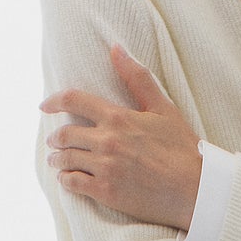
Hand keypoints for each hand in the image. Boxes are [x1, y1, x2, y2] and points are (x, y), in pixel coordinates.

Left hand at [40, 44, 203, 230]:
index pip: (74, 100)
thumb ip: (137, 78)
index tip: (44, 106)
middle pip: (65, 134)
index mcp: (118, 117)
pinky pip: (72, 183)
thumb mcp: (164, 108)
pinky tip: (67, 180)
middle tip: (54, 141)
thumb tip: (116, 48)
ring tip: (56, 161)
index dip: (54, 101)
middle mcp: (107, 140)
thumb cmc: (183, 149)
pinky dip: (65, 180)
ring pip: (65, 159)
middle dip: (56, 137)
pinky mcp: (106, 192)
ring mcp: (105, 167)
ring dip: (57, 159)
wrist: (195, 190)